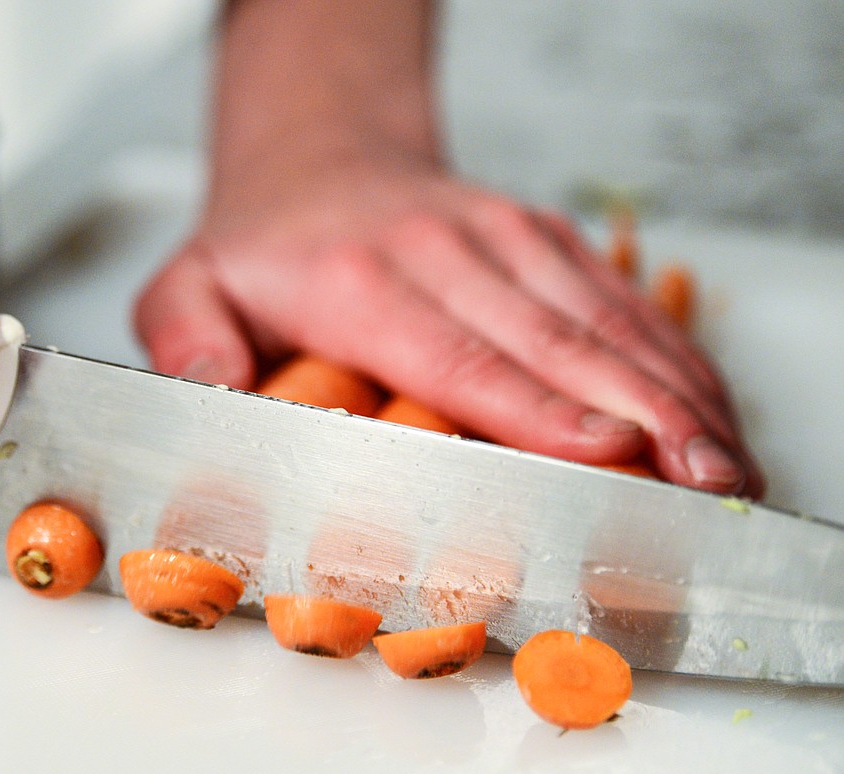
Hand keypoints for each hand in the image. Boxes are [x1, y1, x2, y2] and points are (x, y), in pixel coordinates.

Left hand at [134, 0, 762, 496]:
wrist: (319, 159)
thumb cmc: (262, 245)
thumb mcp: (186, 287)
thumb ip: (187, 340)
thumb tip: (216, 394)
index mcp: (357, 276)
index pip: (454, 351)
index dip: (531, 406)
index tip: (601, 448)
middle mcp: (442, 248)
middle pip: (550, 339)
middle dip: (634, 413)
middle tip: (697, 478)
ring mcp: (503, 236)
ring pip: (601, 318)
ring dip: (671, 391)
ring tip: (723, 460)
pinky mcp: (542, 238)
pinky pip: (617, 298)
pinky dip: (669, 354)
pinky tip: (705, 406)